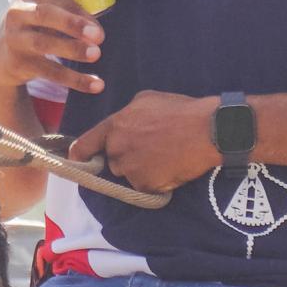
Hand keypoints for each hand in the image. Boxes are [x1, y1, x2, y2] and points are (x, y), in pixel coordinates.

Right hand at [0, 0, 117, 95]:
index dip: (79, 11)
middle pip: (44, 15)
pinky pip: (49, 72)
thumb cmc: (37, 24)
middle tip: (99, 36)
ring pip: (44, 44)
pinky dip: (74, 80)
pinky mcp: (18, 64)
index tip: (97, 24)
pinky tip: (96, 85)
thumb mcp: (52, 6)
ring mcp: (15, 39)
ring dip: (72, 50)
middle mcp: (17, 14)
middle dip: (72, 24)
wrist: (1, 56)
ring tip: (96, 55)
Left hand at [69, 91, 221, 192]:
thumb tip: (124, 122)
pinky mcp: (144, 185)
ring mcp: (130, 168)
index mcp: (114, 126)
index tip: (78, 159)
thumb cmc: (180, 110)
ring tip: (163, 156)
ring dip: (140, 170)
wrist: (208, 130)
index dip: (80, 153)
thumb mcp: (147, 100)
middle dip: (126, 157)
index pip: (85, 144)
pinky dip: (155, 182)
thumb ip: (128, 114)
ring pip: (128, 174)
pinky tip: (170, 167)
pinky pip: (144, 186)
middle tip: (150, 149)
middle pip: (112, 161)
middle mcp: (116, 148)